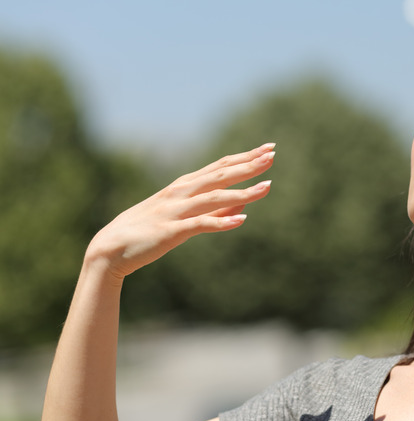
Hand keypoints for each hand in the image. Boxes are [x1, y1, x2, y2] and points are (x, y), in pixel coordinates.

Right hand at [86, 143, 275, 279]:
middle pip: (220, 175)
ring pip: (215, 197)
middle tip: (272, 156)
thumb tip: (245, 201)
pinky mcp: (170, 231)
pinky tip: (240, 221)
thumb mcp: (184, 215)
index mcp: (184, 186)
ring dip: (243, 191)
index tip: (268, 149)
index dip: (245, 157)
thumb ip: (215, 208)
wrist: (110, 249)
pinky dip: (221, 221)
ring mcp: (175, 210)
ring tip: (267, 188)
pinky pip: (200, 225)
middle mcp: (181, 192)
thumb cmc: (149, 231)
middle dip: (248, 165)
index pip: (220, 166)